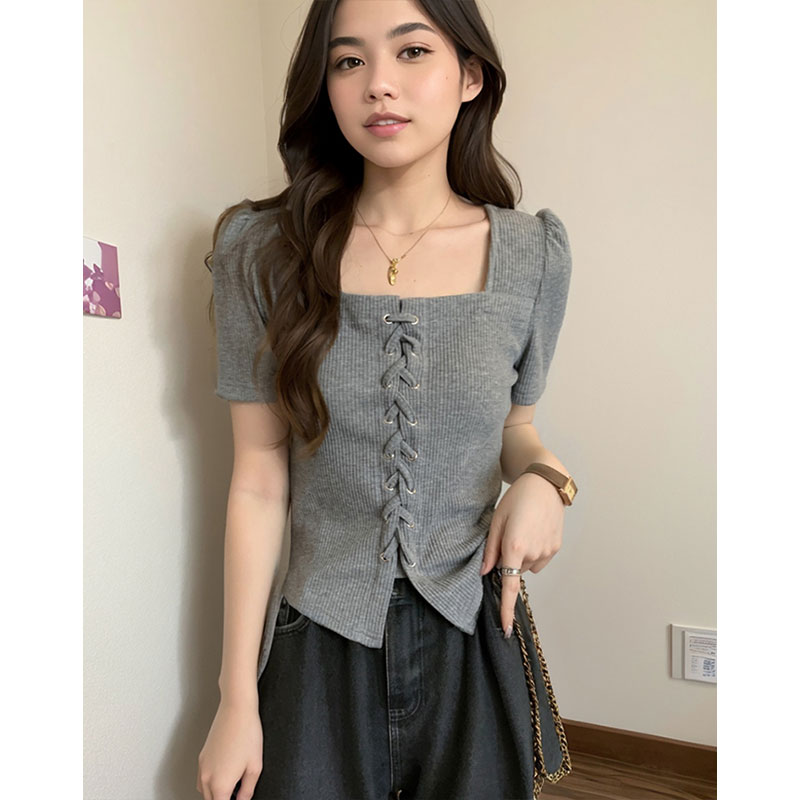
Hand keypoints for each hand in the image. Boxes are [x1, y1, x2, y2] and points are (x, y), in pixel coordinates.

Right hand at [197, 698, 262, 799]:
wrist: (236, 709)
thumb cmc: (247, 734)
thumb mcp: (255, 767)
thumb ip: (247, 790)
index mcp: (220, 784)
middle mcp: (207, 778)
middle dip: (222, 799)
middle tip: (236, 794)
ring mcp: (202, 766)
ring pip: (204, 792)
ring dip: (215, 794)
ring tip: (231, 787)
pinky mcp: (202, 756)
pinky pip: (201, 779)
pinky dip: (210, 783)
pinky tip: (224, 775)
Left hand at [479, 472, 564, 636]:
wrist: (545, 484)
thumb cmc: (517, 499)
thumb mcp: (496, 520)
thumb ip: (490, 549)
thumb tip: (485, 573)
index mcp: (515, 546)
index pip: (509, 585)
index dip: (507, 608)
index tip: (506, 629)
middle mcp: (533, 552)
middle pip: (514, 571)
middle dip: (508, 560)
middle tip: (508, 534)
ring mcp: (547, 551)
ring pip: (527, 566)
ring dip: (522, 556)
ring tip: (523, 530)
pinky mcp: (556, 548)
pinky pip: (539, 560)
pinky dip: (533, 552)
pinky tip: (534, 533)